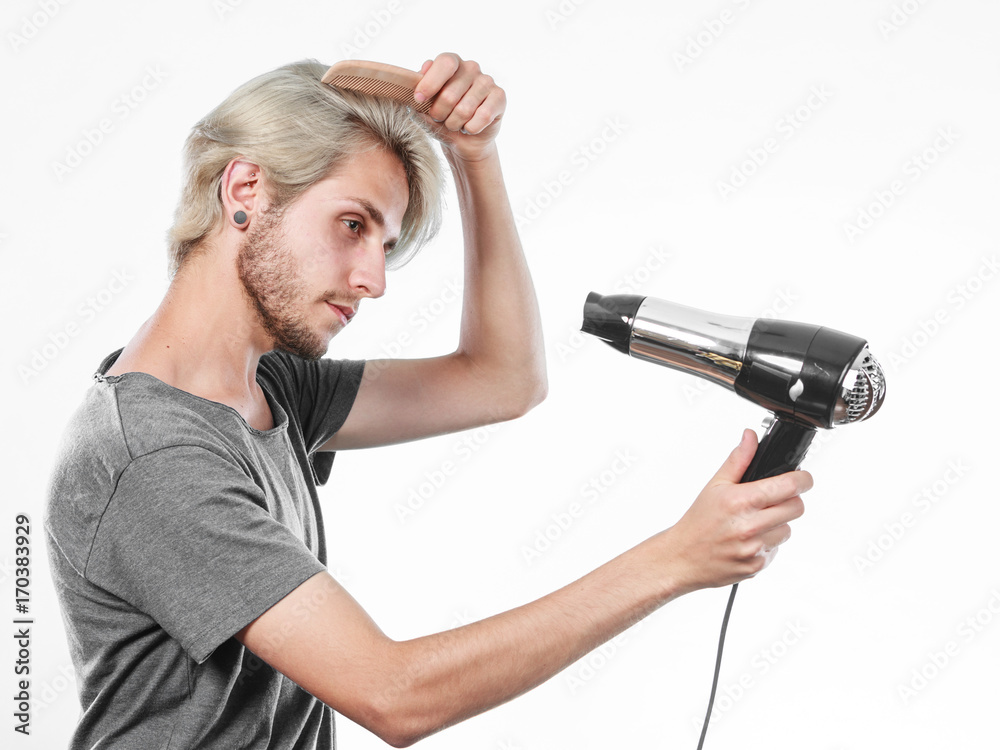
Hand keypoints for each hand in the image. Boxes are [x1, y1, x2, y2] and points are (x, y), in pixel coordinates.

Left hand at [414, 53, 504, 162]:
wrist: (465, 140)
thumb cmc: (443, 118)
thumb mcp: (425, 107)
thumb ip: (420, 92)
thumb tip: (417, 76)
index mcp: (452, 63)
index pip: (444, 63)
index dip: (430, 83)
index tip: (419, 99)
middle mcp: (471, 67)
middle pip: (449, 94)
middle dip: (439, 114)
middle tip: (439, 119)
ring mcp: (487, 81)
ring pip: (464, 110)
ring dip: (454, 124)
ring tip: (454, 124)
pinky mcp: (499, 96)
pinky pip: (483, 116)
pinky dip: (471, 128)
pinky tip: (470, 127)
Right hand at [655, 429, 811, 595]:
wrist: (682, 557)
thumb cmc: (698, 522)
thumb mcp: (715, 485)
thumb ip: (738, 459)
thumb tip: (750, 437)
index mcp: (741, 501)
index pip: (791, 486)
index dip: (802, 479)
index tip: (802, 479)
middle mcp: (750, 525)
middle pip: (797, 507)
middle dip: (789, 500)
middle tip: (772, 500)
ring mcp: (755, 548)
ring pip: (788, 529)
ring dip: (777, 524)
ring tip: (754, 522)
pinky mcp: (758, 565)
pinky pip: (776, 549)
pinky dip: (767, 543)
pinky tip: (748, 539)